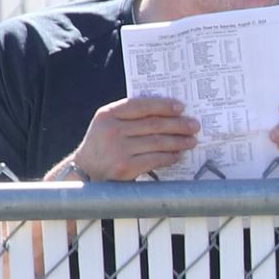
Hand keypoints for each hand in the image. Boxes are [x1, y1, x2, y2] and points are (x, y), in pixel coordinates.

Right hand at [62, 97, 200, 180]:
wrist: (84, 173)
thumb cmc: (101, 147)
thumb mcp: (107, 125)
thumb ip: (128, 117)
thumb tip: (164, 114)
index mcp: (108, 114)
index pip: (140, 105)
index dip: (163, 105)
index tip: (180, 107)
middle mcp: (113, 130)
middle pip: (153, 124)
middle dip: (177, 125)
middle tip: (194, 125)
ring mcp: (119, 149)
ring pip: (157, 142)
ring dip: (178, 141)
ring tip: (191, 141)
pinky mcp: (126, 167)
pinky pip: (154, 159)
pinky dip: (169, 157)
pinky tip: (178, 155)